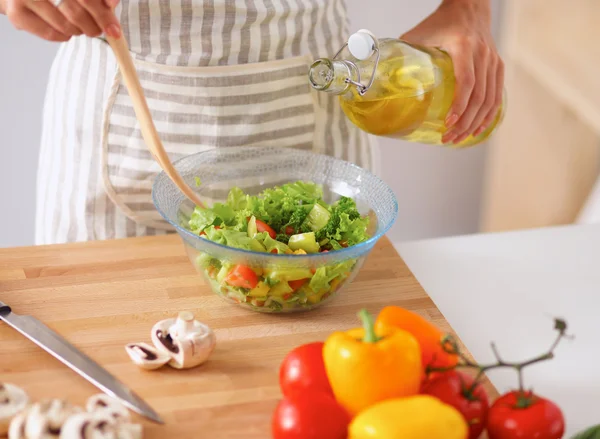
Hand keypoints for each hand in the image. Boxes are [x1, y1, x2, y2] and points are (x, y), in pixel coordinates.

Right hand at [0, 0, 120, 41]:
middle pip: (75, 11)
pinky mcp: (17, 14)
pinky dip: (63, 36)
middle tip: (99, 30)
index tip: (115, 29)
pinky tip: (66, 30)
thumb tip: (113, 5)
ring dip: (79, 31)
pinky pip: (50, 33)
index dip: (102, 13)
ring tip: (81, 28)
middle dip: (94, 26)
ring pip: (65, 24)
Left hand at [401, 0, 503, 143]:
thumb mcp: (418, 34)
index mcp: (463, 47)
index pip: (466, 81)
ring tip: (459, 139)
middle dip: (464, 122)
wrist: (468, 7)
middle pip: (479, 97)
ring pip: (490, 100)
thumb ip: (402, 54)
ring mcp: (493, 61)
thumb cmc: (441, 22)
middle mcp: (482, 55)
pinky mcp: (497, 67)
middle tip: (448, 138)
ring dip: (475, 123)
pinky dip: (489, 115)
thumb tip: (382, 77)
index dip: (459, 105)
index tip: (447, 122)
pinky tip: (478, 129)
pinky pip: (497, 95)